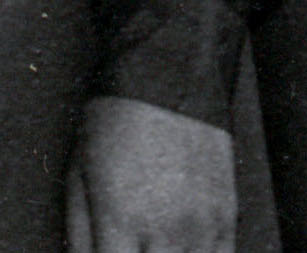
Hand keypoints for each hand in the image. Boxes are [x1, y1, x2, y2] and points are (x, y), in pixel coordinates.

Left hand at [65, 94, 234, 252]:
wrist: (169, 71)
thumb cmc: (119, 114)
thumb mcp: (79, 171)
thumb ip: (80, 233)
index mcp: (122, 221)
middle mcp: (166, 230)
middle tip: (129, 246)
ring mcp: (202, 225)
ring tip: (154, 245)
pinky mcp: (228, 215)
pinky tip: (180, 246)